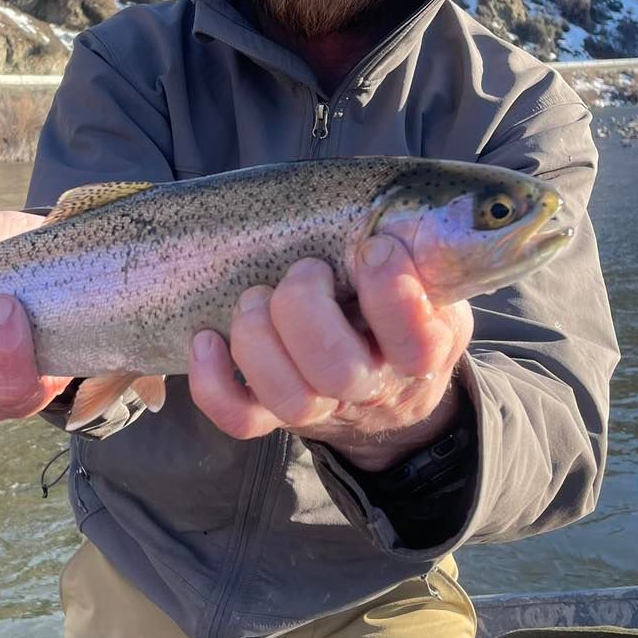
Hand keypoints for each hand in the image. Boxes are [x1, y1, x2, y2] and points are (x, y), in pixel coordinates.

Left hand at [188, 235, 472, 469]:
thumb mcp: (430, 282)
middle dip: (303, 309)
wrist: (388, 390)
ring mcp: (321, 407)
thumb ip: (422, 252)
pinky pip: (240, 418)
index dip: (391, 294)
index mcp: (419, 350)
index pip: (415, 341)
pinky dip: (213, 383)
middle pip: (336, 371)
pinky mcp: (275, 415)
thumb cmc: (402, 311)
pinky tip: (206, 339)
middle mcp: (369, 386)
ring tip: (255, 296)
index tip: (373, 248)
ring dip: (257, 340)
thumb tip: (395, 218)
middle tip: (305, 269)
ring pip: (288, 398)